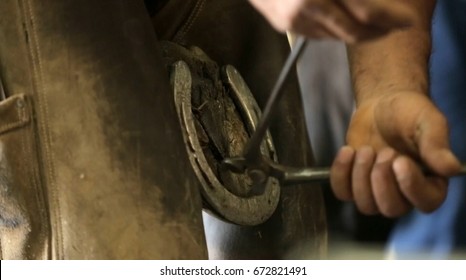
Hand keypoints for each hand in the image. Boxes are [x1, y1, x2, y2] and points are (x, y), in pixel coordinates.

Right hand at [248, 0, 416, 42]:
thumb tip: (375, 2)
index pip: (366, 12)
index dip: (390, 18)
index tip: (406, 20)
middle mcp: (305, 8)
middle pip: (351, 33)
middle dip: (377, 32)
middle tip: (395, 26)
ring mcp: (292, 20)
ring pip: (334, 37)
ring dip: (357, 32)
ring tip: (372, 24)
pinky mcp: (283, 26)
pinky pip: (316, 35)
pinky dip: (334, 31)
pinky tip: (343, 22)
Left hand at [330, 92, 461, 216]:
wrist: (383, 102)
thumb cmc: (410, 112)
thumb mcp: (427, 121)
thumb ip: (436, 144)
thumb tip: (453, 169)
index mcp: (431, 181)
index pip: (426, 202)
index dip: (410, 186)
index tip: (400, 161)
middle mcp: (405, 192)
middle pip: (391, 209)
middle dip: (381, 180)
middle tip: (384, 151)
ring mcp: (377, 190)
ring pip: (366, 205)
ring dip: (361, 176)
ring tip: (366, 149)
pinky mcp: (354, 183)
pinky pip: (343, 193)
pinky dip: (340, 174)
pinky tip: (348, 150)